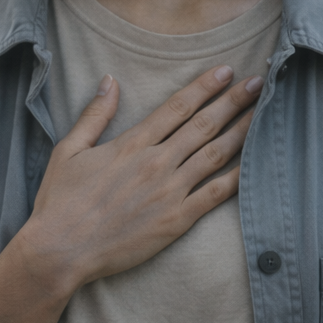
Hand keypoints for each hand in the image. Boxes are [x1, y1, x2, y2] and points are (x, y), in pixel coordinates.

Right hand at [16, 64, 264, 291]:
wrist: (60, 252)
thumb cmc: (60, 203)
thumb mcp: (68, 150)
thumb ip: (94, 115)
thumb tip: (109, 80)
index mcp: (131, 144)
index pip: (177, 106)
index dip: (205, 86)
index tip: (227, 71)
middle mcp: (156, 162)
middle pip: (204, 124)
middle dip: (234, 101)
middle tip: (258, 83)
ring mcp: (169, 191)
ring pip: (216, 154)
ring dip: (242, 130)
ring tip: (262, 113)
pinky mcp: (177, 220)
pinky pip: (215, 194)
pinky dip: (238, 176)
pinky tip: (255, 162)